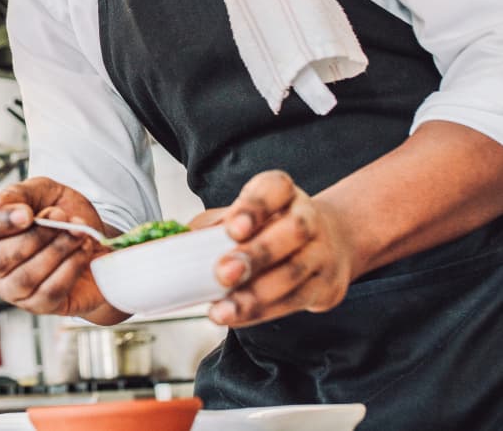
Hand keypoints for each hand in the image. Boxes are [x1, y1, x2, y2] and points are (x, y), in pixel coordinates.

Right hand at [0, 176, 125, 322]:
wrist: (102, 240)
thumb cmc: (65, 214)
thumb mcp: (45, 192)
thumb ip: (19, 193)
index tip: (27, 214)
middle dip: (35, 236)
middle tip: (61, 216)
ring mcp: (14, 290)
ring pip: (25, 278)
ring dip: (57, 250)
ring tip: (78, 231)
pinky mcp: (40, 306)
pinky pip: (49, 292)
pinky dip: (70, 267)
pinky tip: (83, 250)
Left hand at [209, 170, 355, 327]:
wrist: (324, 243)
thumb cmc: (268, 226)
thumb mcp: (241, 215)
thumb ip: (211, 226)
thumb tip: (176, 244)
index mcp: (282, 191)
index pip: (274, 189)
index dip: (255, 208)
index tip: (233, 229)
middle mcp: (307, 216)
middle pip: (291, 231)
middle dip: (256, 254)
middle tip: (223, 273)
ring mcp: (322, 251)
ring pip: (294, 272)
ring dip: (257, 295)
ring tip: (224, 309)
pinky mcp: (326, 284)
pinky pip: (296, 301)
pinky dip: (263, 311)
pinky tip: (237, 315)